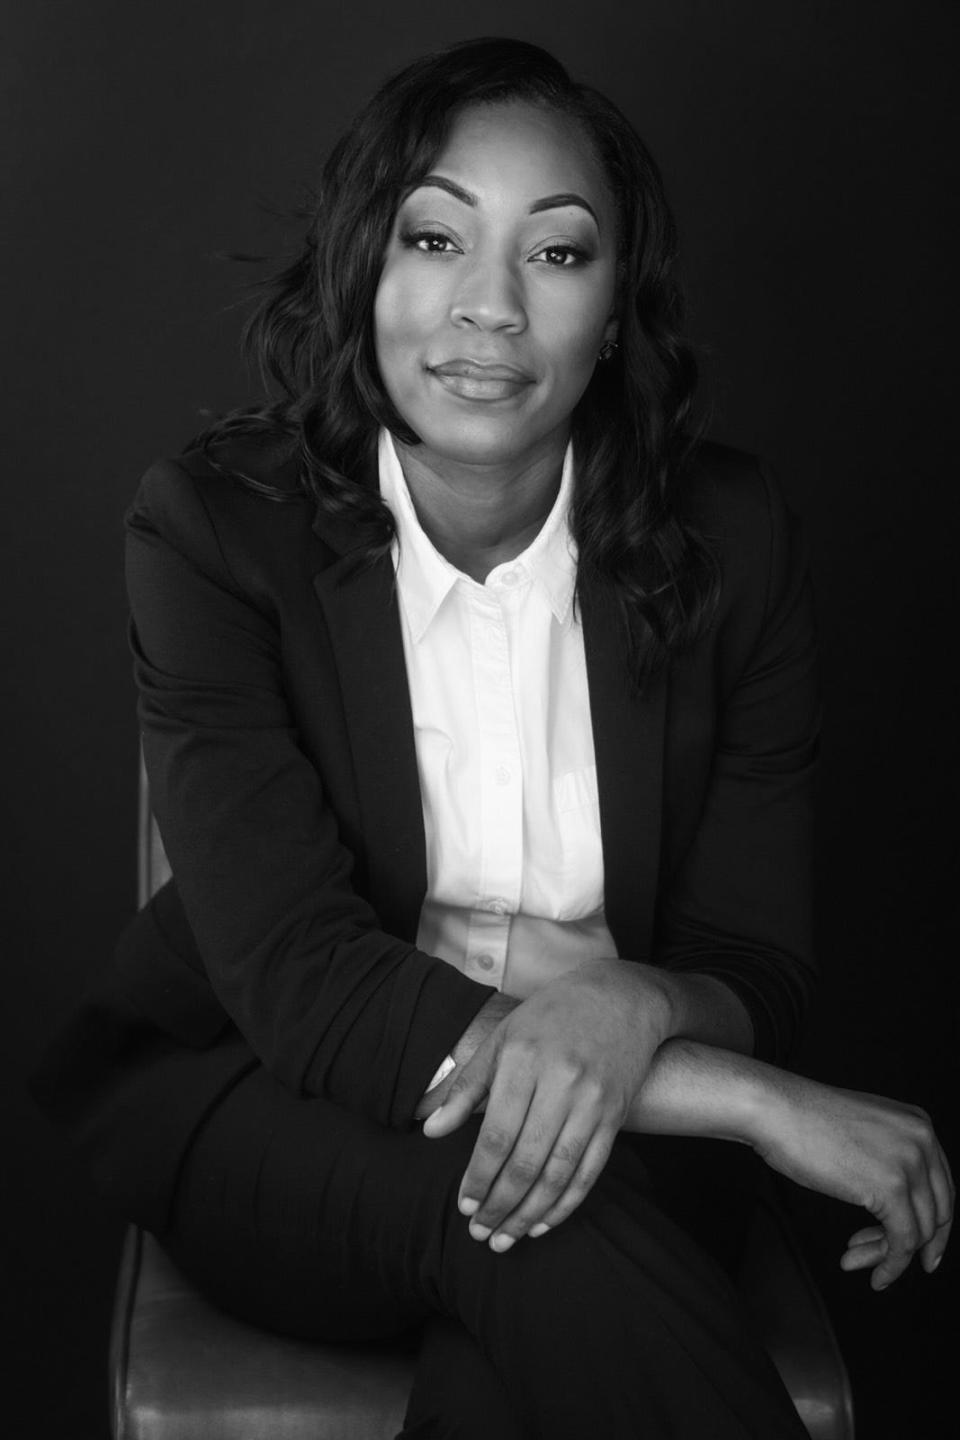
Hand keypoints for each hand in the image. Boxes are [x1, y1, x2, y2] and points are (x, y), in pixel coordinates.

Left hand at [423, 961, 672, 1249]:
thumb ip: (467, 1088)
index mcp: (523, 1061)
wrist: (619, 999)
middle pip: (525, 1161)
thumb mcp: (502, 1039)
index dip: (478, 1177)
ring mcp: (592, 1102)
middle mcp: (560, 1083)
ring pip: (558, 1174)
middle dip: (499, 1205)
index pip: (496, 1135)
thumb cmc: (549, 1018)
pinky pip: (590, 1172)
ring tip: (507, 1238)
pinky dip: (566, 1204)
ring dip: (530, 1214)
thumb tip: (430, 1131)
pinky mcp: (616, 1116)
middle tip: (479, 1233)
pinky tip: (544, 1223)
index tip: (464, 1206)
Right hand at [752, 1071, 953, 1288]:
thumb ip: (889, 1157)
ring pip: (919, 1231)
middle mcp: (922, 1141)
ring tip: (859, 1260)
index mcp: (918, 1125)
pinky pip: (903, 1242)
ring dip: (889, 1255)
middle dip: (919, 1245)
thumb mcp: (863, 1133)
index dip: (933, 1222)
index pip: (941, 1185)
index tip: (925, 1248)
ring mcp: (910, 1164)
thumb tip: (896, 1201)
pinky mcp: (891, 1189)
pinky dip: (890, 1265)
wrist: (776, 1110)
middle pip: (938, 1211)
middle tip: (895, 1263)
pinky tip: (874, 1274)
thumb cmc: (803, 1120)